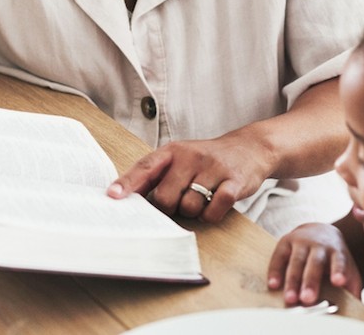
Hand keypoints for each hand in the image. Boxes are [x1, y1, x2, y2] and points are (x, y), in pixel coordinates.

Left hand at [106, 135, 272, 222]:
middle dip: (169, 208)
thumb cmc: (207, 159)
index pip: (145, 167)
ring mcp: (213, 168)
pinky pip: (214, 210)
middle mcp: (191, 157)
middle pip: (165, 197)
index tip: (113, 197)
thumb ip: (158, 174)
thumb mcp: (181, 157)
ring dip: (193, 211)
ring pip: (189, 207)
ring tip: (202, 199)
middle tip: (180, 202)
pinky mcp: (234, 182)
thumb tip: (127, 197)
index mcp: (173, 151)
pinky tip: (215, 205)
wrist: (251, 147)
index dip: (128, 183)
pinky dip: (211, 215)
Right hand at [267, 223, 363, 306]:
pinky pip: (279, 257)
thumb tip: (358, 306)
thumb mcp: (347, 267)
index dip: (339, 270)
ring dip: (292, 280)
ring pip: (296, 261)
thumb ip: (351, 286)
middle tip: (307, 299)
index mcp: (337, 252)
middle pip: (315, 263)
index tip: (339, 282)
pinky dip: (275, 271)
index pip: (339, 261)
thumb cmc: (334, 257)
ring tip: (290, 298)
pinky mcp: (285, 241)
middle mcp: (319, 245)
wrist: (320, 231)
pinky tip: (273, 285)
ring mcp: (301, 242)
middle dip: (310, 281)